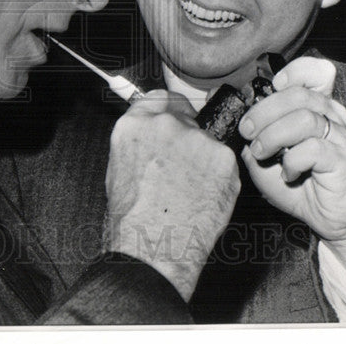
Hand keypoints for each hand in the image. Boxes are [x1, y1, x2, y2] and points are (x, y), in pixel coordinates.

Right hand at [104, 90, 239, 301]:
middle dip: (189, 138)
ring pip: (208, 141)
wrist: (154, 248)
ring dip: (205, 160)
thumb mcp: (119, 170)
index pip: (160, 98)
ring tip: (192, 191)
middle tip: (185, 168)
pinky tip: (206, 197)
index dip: (171, 111)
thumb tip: (154, 140)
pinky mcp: (223, 157)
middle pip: (187, 117)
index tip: (176, 120)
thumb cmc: (133, 221)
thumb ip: (139, 143)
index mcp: (134, 125)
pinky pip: (225, 162)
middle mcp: (165, 124)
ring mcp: (196, 138)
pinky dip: (221, 178)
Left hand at [237, 57, 345, 243]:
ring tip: (261, 153)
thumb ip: (249, 126)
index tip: (274, 87)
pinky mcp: (342, 162)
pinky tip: (287, 173)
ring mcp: (340, 138)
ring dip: (273, 136)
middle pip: (298, 95)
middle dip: (264, 111)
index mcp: (317, 106)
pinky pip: (313, 149)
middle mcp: (333, 116)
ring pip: (304, 119)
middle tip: (247, 131)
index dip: (295, 72)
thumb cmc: (294, 180)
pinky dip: (292, 161)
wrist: (324, 217)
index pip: (318, 72)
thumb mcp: (262, 149)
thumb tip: (218, 98)